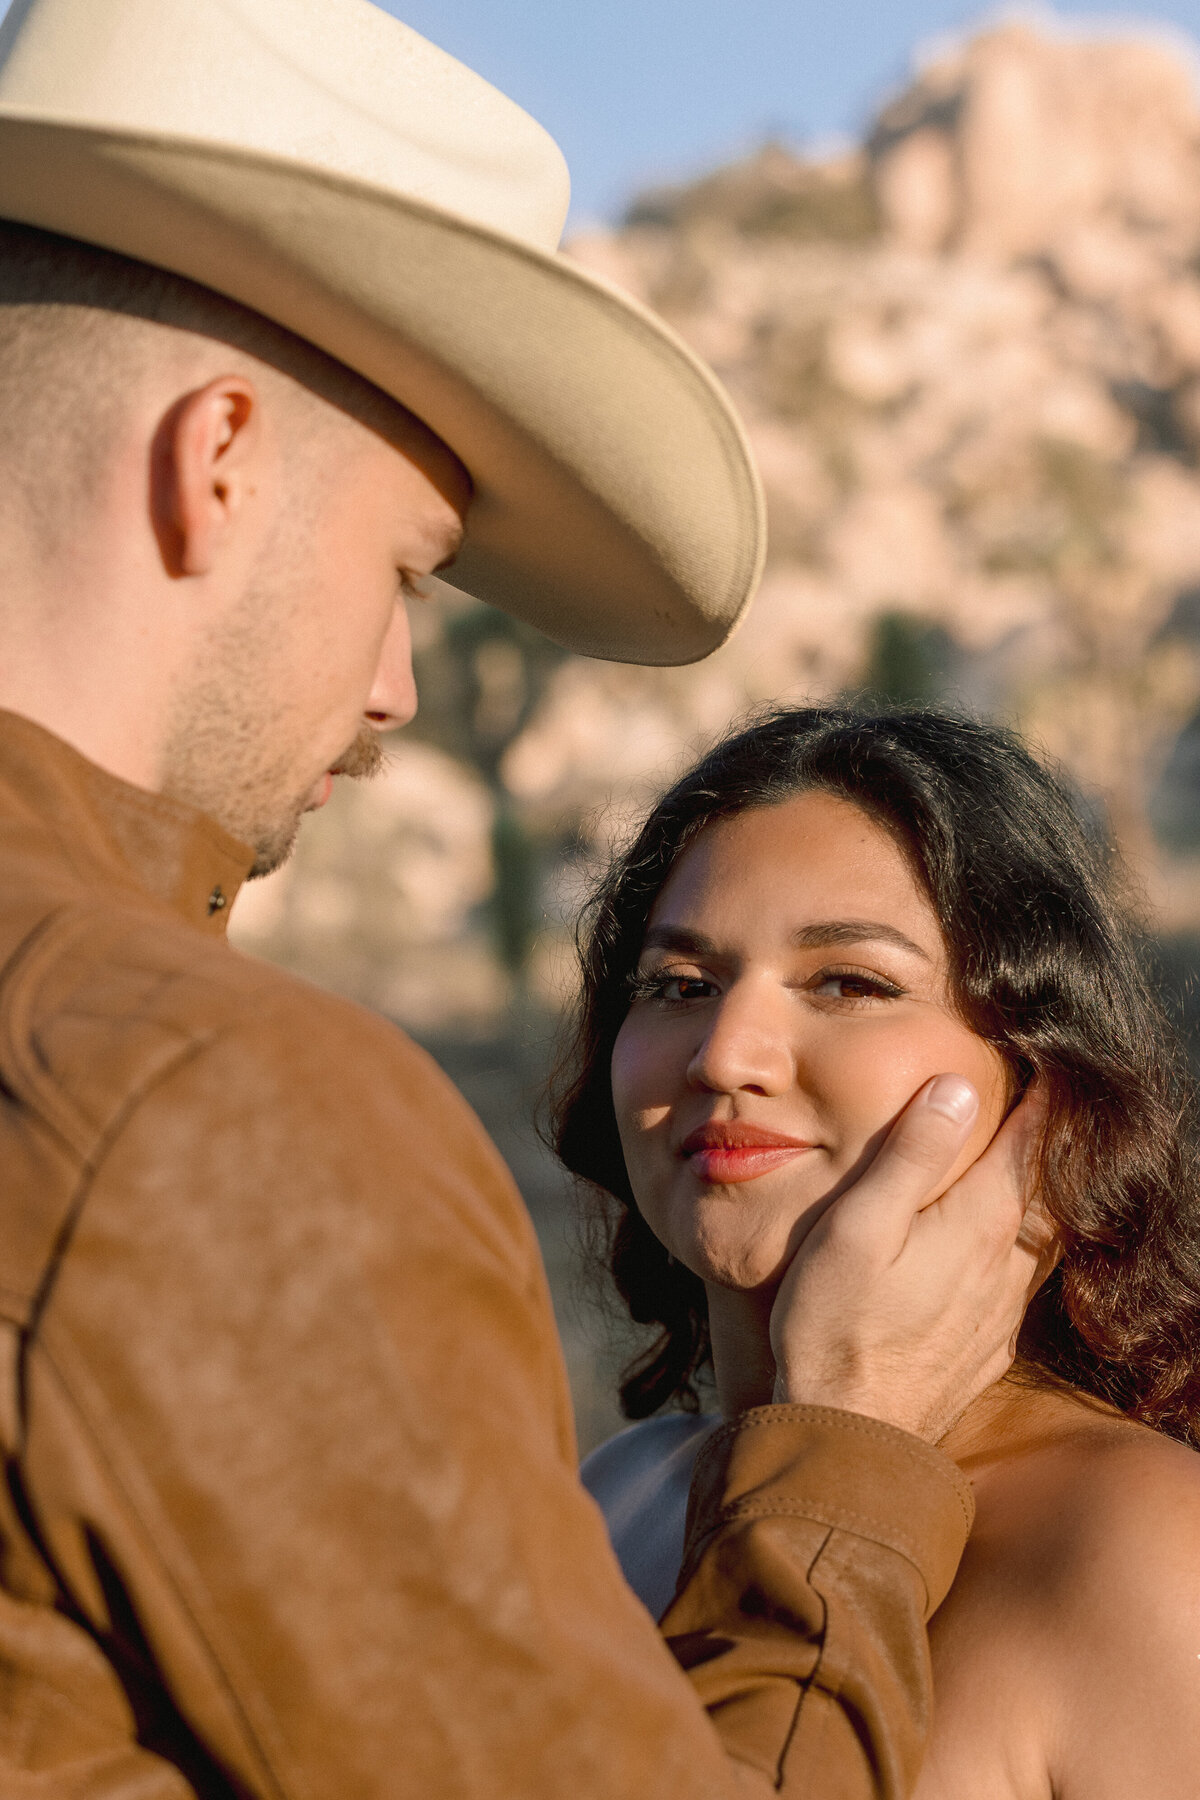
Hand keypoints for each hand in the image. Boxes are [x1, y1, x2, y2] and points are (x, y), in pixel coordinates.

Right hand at [769, 1075, 1053, 1442]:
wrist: (849, 1439)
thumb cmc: (836, 1326)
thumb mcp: (859, 1227)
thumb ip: (911, 1156)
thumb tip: (959, 1086)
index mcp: (979, 1223)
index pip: (1028, 1141)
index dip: (1040, 1095)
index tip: (1042, 1058)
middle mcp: (1006, 1264)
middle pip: (1043, 1186)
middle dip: (1045, 1139)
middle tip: (1041, 1099)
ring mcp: (1001, 1309)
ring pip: (1038, 1234)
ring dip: (1035, 1192)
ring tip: (1022, 1161)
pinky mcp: (987, 1344)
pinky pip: (1019, 1278)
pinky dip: (1018, 1243)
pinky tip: (997, 1245)